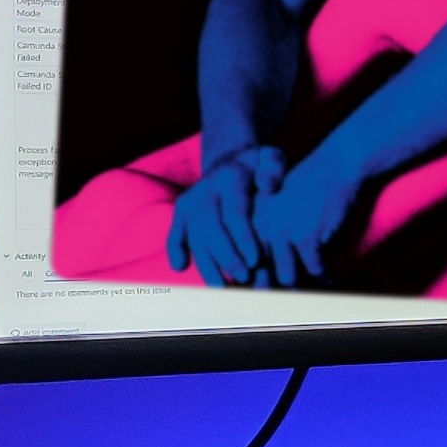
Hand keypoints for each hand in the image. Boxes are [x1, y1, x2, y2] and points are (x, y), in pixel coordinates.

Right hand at [164, 148, 286, 286]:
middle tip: (244, 278)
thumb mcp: (270, 158)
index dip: (244, 238)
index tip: (256, 261)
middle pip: (213, 229)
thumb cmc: (257, 165)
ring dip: (206, 264)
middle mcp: (205, 191)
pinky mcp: (180, 213)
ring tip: (220, 288)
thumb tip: (267, 185)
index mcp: (229, 179)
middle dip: (227, 257)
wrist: (230, 159)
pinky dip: (174, 249)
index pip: (235, 213)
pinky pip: (174, 232)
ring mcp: (190, 202)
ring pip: (194, 237)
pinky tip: (179, 268)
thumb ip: (273, 168)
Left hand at [249, 147, 367, 286]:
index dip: (254, 279)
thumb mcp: (281, 203)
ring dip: (300, 285)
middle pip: (262, 272)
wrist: (336, 163)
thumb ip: (270, 229)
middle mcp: (261, 227)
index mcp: (252, 219)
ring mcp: (282, 233)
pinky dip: (325, 275)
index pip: (245, 258)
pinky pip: (315, 269)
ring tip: (309, 292)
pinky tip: (330, 278)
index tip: (262, 291)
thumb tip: (270, 264)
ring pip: (287, 276)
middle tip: (286, 300)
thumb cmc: (312, 183)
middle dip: (274, 289)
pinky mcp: (306, 237)